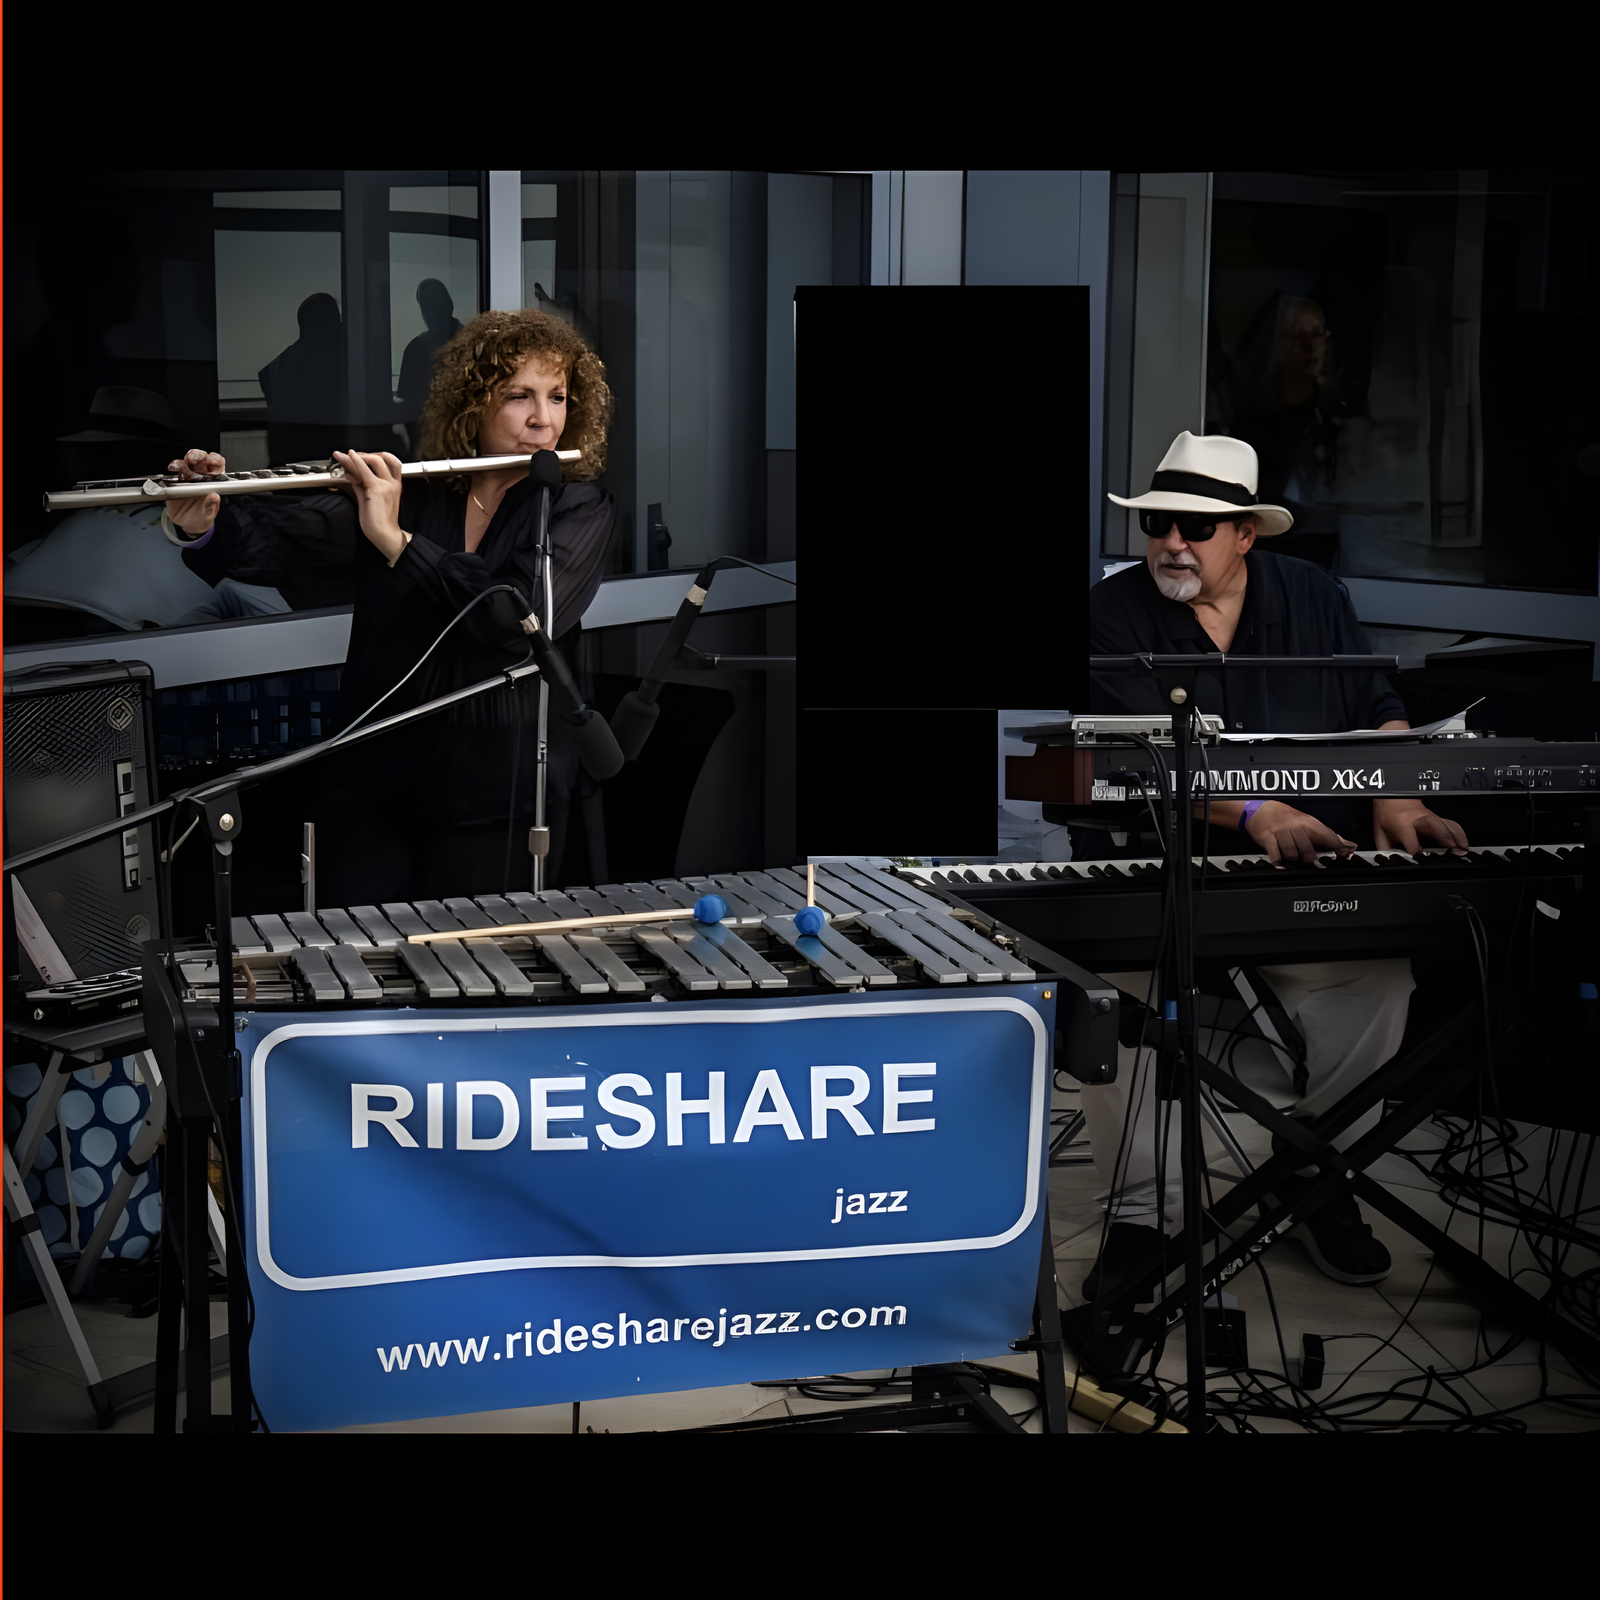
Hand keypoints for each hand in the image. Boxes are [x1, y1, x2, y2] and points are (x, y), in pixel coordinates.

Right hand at [165, 448, 226, 536]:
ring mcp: (188, 479)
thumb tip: (214, 497)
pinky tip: (173, 468)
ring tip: (180, 465)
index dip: (215, 460)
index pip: (217, 466)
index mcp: (214, 483)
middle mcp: (201, 478)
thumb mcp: (208, 514)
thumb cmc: (202, 517)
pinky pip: (175, 472)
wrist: (189, 524)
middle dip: (198, 456)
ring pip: (186, 463)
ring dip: (183, 461)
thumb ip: (210, 505)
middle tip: (195, 460)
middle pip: (200, 460)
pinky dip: (174, 468)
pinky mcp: (176, 483)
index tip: (212, 461)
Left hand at [333, 449, 408, 564]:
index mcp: (394, 485)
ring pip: (374, 461)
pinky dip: (356, 461)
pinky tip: (349, 456)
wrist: (384, 534)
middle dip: (366, 454)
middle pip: (383, 458)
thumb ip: (360, 484)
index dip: (374, 456)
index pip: (389, 462)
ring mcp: (386, 485)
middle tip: (351, 455)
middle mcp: (392, 483)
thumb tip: (350, 472)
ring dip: (358, 456)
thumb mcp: (368, 497)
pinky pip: (365, 471)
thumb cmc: (378, 521)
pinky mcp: (377, 489)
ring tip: (343, 456)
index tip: (359, 457)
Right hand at [1244, 800, 1356, 866]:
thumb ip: (1324, 834)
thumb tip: (1346, 844)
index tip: (1346, 852)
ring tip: (1291, 855)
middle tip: (1307, 858)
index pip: (1327, 835)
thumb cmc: (1285, 817)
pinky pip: (1276, 855)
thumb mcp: (1305, 821)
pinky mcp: (1267, 838)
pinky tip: (1280, 861)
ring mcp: (1281, 832)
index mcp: (1307, 822)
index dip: (1338, 846)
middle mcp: (1294, 826)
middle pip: (1308, 850)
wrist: (1260, 810)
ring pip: (1292, 854)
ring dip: (1293, 859)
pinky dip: (1279, 861)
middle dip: (1309, 858)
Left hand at [1373, 798, 1467, 854]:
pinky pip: (1451, 824)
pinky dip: (1459, 834)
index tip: (1420, 862)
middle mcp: (1419, 819)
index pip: (1412, 842)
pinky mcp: (1436, 818)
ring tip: (1462, 851)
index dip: (1417, 854)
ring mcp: (1430, 817)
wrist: (1392, 798)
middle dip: (1447, 842)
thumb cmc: (1386, 814)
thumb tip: (1390, 863)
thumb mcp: (1380, 832)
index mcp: (1402, 823)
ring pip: (1448, 826)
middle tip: (1453, 854)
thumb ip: (1386, 849)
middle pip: (1437, 830)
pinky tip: (1463, 843)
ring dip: (1457, 838)